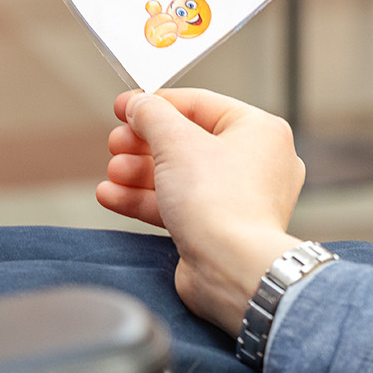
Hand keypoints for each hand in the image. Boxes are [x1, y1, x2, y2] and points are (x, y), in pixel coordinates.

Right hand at [96, 89, 305, 334]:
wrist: (231, 268)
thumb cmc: (220, 204)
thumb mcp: (175, 141)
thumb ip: (151, 115)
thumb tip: (139, 104)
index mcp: (259, 131)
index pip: (200, 104)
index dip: (156, 103)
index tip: (125, 106)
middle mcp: (256, 163)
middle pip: (187, 141)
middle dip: (143, 144)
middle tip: (116, 142)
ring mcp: (239, 199)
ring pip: (180, 176)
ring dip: (139, 173)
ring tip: (113, 172)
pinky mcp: (220, 229)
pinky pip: (179, 205)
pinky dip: (147, 199)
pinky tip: (114, 196)